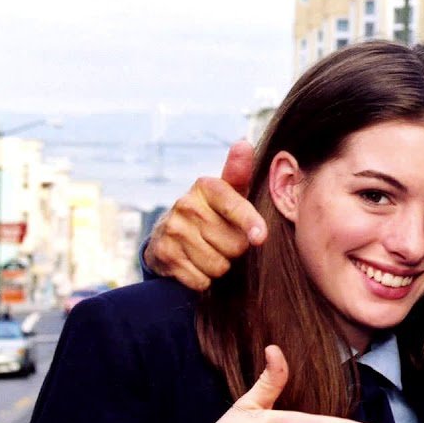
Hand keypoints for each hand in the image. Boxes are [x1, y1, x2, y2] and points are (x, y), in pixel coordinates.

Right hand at [144, 141, 265, 290]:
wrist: (168, 236)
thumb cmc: (213, 213)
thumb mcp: (228, 192)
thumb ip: (239, 173)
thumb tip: (244, 143)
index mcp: (207, 186)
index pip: (236, 207)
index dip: (251, 224)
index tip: (260, 238)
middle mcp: (186, 204)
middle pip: (234, 245)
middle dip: (235, 250)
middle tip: (223, 241)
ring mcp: (172, 229)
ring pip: (219, 265)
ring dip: (220, 266)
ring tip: (209, 251)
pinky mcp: (164, 254)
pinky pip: (201, 279)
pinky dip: (203, 279)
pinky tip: (194, 264)